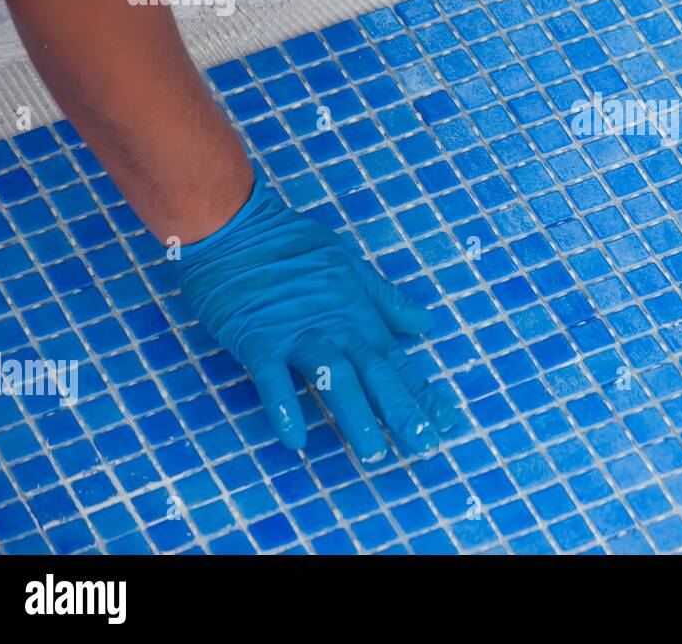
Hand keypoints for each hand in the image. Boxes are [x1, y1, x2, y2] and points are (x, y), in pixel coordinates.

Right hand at [173, 172, 460, 461]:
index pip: (396, 358)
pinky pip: (272, 378)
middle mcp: (334, 326)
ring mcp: (296, 333)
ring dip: (355, 416)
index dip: (421, 391)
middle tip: (424, 446)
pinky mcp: (258, 339)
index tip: (447, 421)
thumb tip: (425, 322)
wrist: (235, 226)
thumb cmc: (289, 243)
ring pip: (334, 379)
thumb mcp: (348, 264)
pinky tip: (295, 440)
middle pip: (375, 373)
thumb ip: (385, 299)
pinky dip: (284, 407)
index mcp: (356, 312)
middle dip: (402, 411)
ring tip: (372, 454)